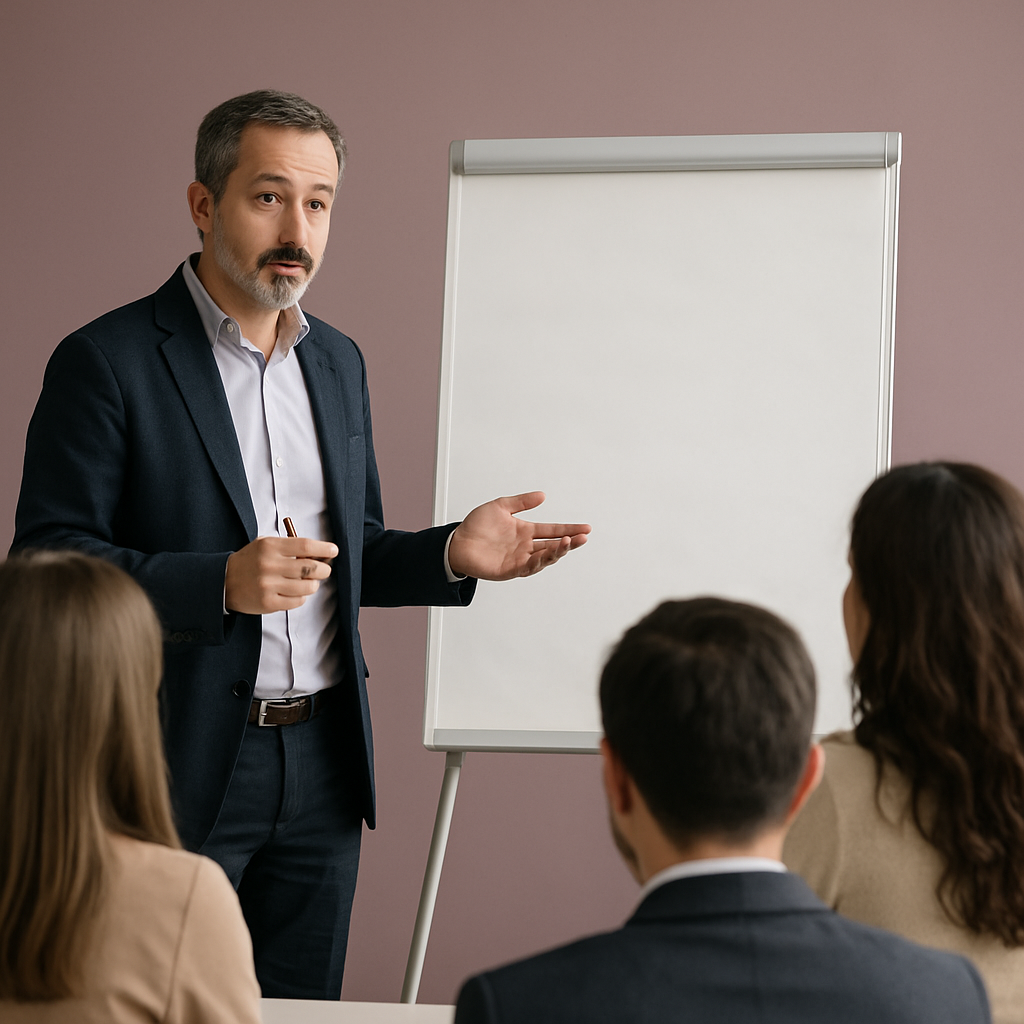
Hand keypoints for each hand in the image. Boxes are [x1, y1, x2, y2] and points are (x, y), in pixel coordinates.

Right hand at [225, 536, 337, 613]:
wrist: (224, 582)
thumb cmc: (250, 561)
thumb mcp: (265, 545)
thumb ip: (289, 547)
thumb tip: (319, 554)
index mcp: (270, 547)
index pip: (305, 546)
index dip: (324, 548)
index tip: (334, 550)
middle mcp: (269, 565)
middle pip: (310, 567)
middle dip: (323, 569)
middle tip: (324, 570)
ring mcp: (268, 585)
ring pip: (307, 587)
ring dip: (313, 585)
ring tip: (308, 582)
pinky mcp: (268, 603)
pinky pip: (297, 601)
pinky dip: (301, 597)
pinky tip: (295, 592)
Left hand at [447, 491, 589, 580]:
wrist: (456, 543)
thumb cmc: (476, 526)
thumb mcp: (501, 507)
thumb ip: (521, 502)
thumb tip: (542, 495)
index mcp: (526, 531)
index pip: (552, 530)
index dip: (569, 529)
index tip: (585, 528)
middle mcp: (525, 546)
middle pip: (554, 545)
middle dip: (570, 542)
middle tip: (583, 537)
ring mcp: (519, 559)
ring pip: (545, 558)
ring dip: (558, 551)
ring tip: (568, 542)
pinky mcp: (510, 570)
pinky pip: (528, 567)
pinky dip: (538, 562)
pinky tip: (547, 555)